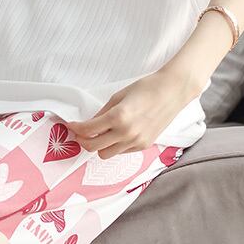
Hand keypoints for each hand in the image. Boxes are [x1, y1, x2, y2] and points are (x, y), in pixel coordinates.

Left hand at [66, 66, 195, 159]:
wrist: (171, 91)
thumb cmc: (146, 88)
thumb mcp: (118, 96)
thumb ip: (102, 113)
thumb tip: (89, 125)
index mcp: (118, 117)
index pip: (88, 130)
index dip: (76, 128)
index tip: (71, 125)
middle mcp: (126, 133)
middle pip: (93, 147)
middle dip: (83, 140)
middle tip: (80, 133)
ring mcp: (136, 142)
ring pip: (106, 154)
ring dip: (99, 146)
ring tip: (99, 134)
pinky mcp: (144, 146)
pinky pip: (121, 152)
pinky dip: (115, 145)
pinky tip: (117, 133)